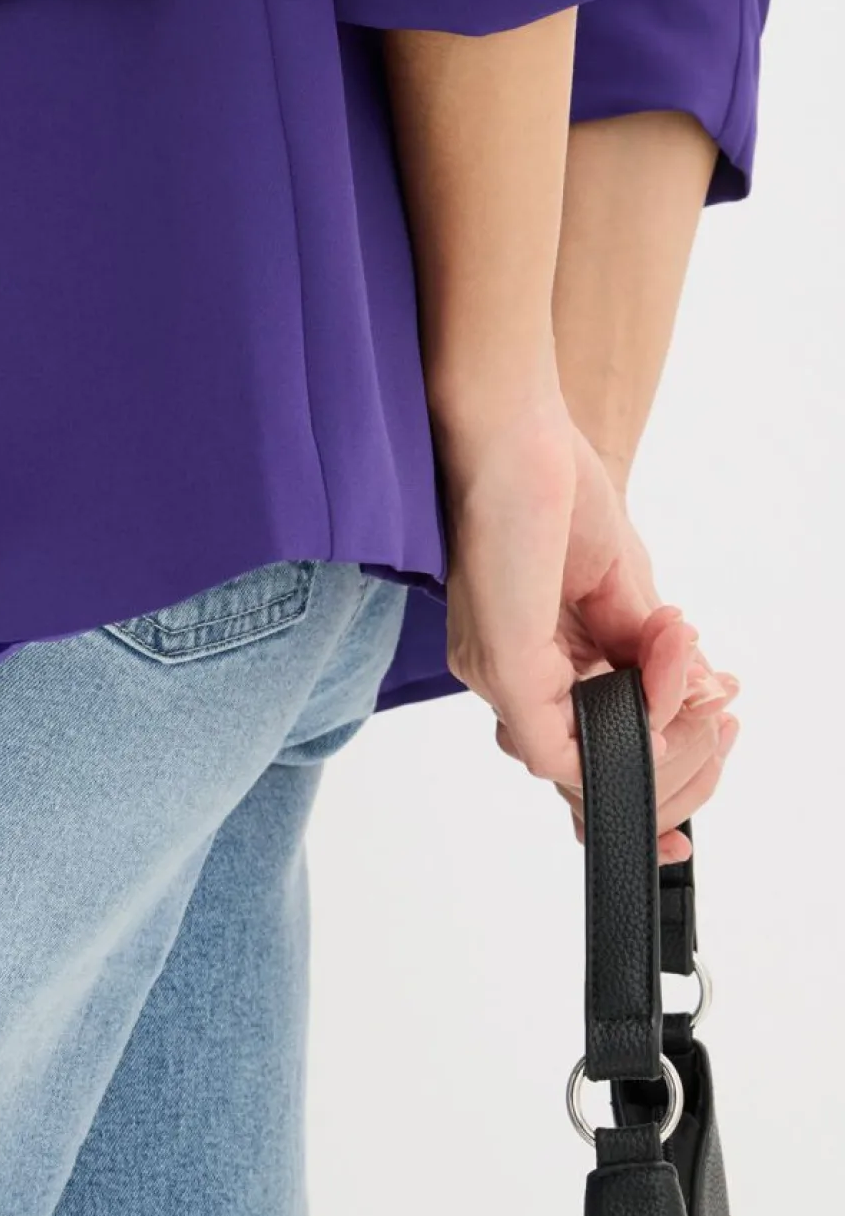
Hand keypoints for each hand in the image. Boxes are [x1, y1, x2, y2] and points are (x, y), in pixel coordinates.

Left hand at [438, 392, 735, 863]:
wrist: (516, 428)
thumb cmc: (555, 491)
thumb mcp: (624, 588)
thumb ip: (652, 655)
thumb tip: (702, 703)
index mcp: (533, 665)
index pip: (584, 759)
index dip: (647, 787)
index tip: (707, 776)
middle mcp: (506, 680)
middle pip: (592, 778)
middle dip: (678, 758)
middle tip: (717, 706)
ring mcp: (497, 676)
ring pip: (583, 768)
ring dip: (663, 727)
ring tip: (691, 669)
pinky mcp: (501, 663)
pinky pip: (557, 744)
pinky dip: (630, 725)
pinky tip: (663, 687)